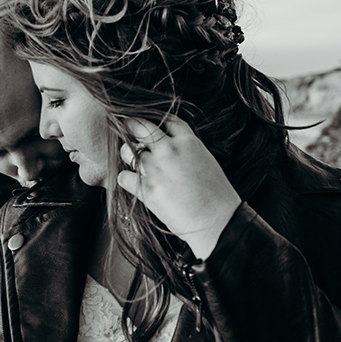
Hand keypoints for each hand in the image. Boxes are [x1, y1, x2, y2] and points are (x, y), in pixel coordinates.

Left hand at [117, 116, 240, 259]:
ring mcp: (156, 169)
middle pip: (139, 127)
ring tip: (134, 164)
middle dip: (131, 127)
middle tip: (125, 129)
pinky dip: (126, 180)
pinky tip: (134, 184)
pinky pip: (123, 177)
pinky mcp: (147, 189)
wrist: (217, 221)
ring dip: (128, 157)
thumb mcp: (205, 160)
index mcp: (188, 141)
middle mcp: (169, 150)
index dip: (155, 122)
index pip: (166, 120)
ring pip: (128, 152)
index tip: (148, 126)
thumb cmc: (216, 195)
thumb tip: (167, 146)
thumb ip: (185, 149)